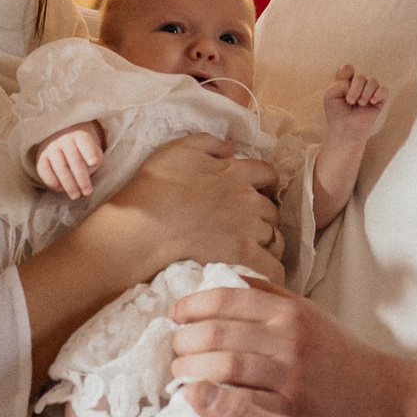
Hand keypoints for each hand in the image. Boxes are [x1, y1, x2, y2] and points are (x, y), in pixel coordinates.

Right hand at [37, 125, 104, 198]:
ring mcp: (51, 148)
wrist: (62, 146)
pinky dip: (52, 182)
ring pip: (59, 167)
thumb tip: (91, 165)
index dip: (89, 152)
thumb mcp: (93, 153)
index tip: (94, 163)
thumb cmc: (83, 154)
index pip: (84, 142)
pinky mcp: (41, 158)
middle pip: (73, 159)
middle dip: (81, 178)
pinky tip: (60, 189)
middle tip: (87, 192)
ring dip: (68, 183)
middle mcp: (64, 140)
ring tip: (76, 195)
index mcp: (79, 136)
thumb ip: (95, 158)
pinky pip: (44, 171)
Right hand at [90, 134, 284, 285]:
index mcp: (236, 172)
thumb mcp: (177, 149)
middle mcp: (249, 200)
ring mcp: (248, 231)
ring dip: (265, 241)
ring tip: (248, 249)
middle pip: (271, 208)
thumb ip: (207, 143)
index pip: (268, 174)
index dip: (264, 183)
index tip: (256, 191)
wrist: (142, 228)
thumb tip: (230, 147)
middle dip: (262, 215)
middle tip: (243, 224)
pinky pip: (273, 267)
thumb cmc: (155, 187)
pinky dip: (271, 270)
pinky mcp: (243, 258)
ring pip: (274, 236)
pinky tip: (259, 273)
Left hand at [169, 275, 397, 416]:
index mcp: (288, 312)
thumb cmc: (336, 353)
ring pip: (222, 368)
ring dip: (189, 373)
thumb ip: (266, 294)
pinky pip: (239, 404)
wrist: (376, 396)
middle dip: (183, 342)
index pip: (226, 298)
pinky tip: (200, 401)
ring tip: (179, 376)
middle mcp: (288, 340)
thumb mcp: (308, 312)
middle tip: (174, 351)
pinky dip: (213, 402)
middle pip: (216, 334)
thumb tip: (219, 276)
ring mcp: (289, 377)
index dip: (191, 304)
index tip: (175, 314)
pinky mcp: (290, 411)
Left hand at [324, 65, 389, 141]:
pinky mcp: (379, 101)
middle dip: (355, 88)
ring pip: (373, 81)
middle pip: (360, 76)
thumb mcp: (330, 95)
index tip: (342, 88)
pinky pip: (384, 90)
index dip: (346, 74)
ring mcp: (370, 92)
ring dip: (366, 92)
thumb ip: (340, 83)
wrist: (345, 129)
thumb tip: (356, 83)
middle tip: (350, 101)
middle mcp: (358, 86)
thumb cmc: (336, 113)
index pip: (348, 68)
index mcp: (346, 82)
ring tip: (361, 104)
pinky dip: (379, 93)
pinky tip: (372, 101)